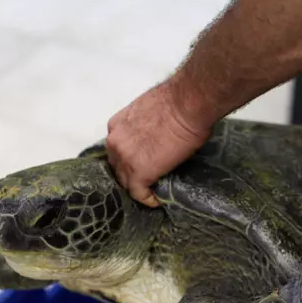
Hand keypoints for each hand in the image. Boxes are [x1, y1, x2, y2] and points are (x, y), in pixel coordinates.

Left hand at [106, 81, 213, 206]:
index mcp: (116, 125)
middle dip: (129, 174)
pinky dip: (149, 199)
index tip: (140, 163)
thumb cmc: (177, 102)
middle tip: (146, 179)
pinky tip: (158, 200)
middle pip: (117, 167)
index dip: (128, 159)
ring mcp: (124, 159)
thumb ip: (144, 127)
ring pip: (126, 182)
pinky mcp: (138, 174)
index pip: (117, 150)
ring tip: (152, 190)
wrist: (186, 104)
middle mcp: (114, 142)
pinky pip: (139, 194)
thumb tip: (156, 135)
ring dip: (138, 187)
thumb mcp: (150, 111)